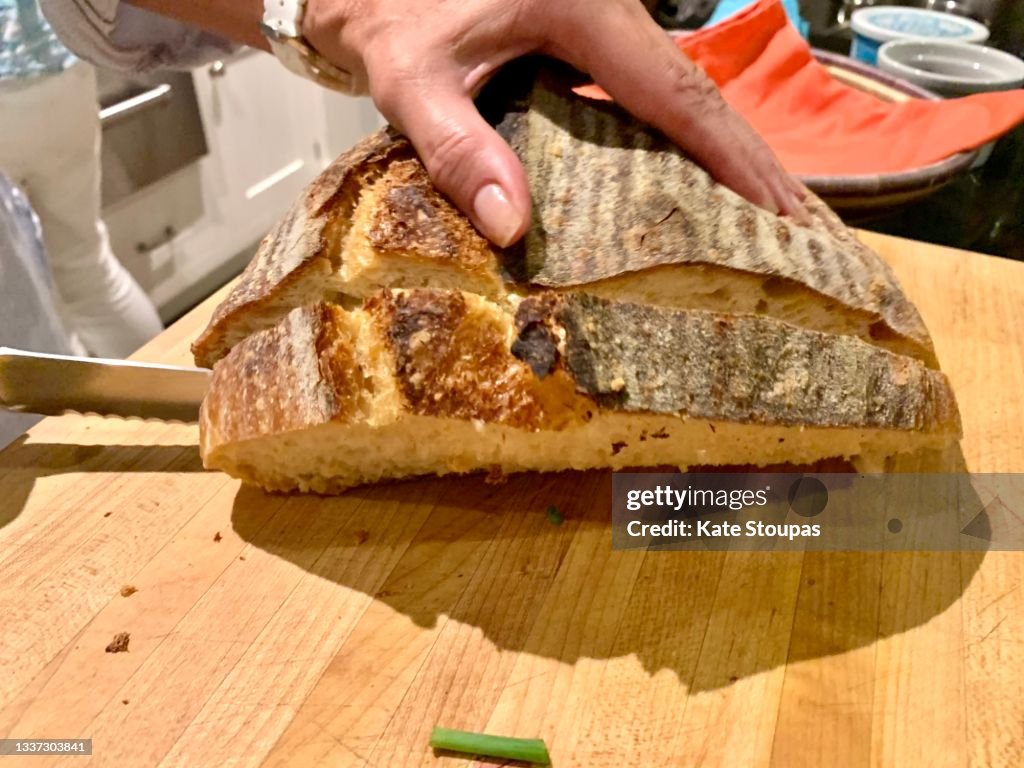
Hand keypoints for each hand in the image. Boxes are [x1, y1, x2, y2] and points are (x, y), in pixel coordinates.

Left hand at [303, 0, 808, 245]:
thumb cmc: (388, 10)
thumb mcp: (409, 77)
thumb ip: (456, 146)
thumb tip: (512, 228)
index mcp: (580, 7)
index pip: (674, 91)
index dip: (729, 152)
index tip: (775, 207)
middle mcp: (605, 10)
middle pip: (695, 91)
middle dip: (747, 159)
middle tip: (794, 226)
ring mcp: (599, 24)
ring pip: (677, 93)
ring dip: (719, 153)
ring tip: (758, 215)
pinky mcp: (584, 42)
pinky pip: (646, 96)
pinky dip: (676, 141)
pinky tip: (687, 184)